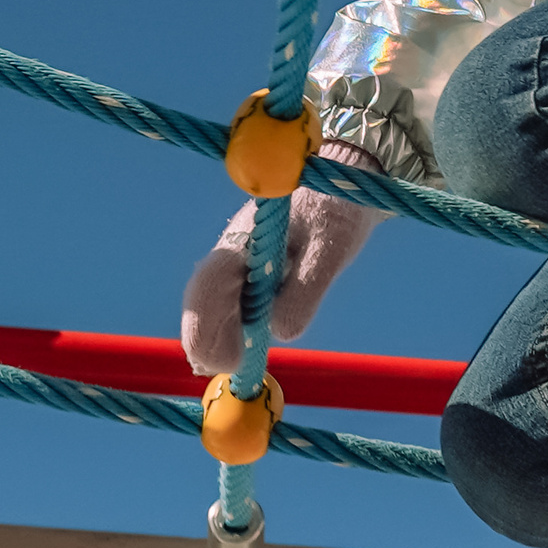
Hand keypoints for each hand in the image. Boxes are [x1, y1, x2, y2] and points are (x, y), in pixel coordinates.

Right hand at [179, 146, 385, 375]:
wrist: (347, 178)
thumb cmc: (340, 207)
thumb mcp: (332, 247)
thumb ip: (306, 288)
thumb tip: (280, 333)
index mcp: (246, 237)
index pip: (208, 284)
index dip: (207, 327)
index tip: (229, 359)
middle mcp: (233, 250)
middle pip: (200, 300)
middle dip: (206, 340)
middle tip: (232, 370)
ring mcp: (239, 260)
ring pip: (210, 304)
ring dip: (216, 337)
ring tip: (237, 364)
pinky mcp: (251, 269)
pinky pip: (228, 302)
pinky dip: (229, 329)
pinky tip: (240, 349)